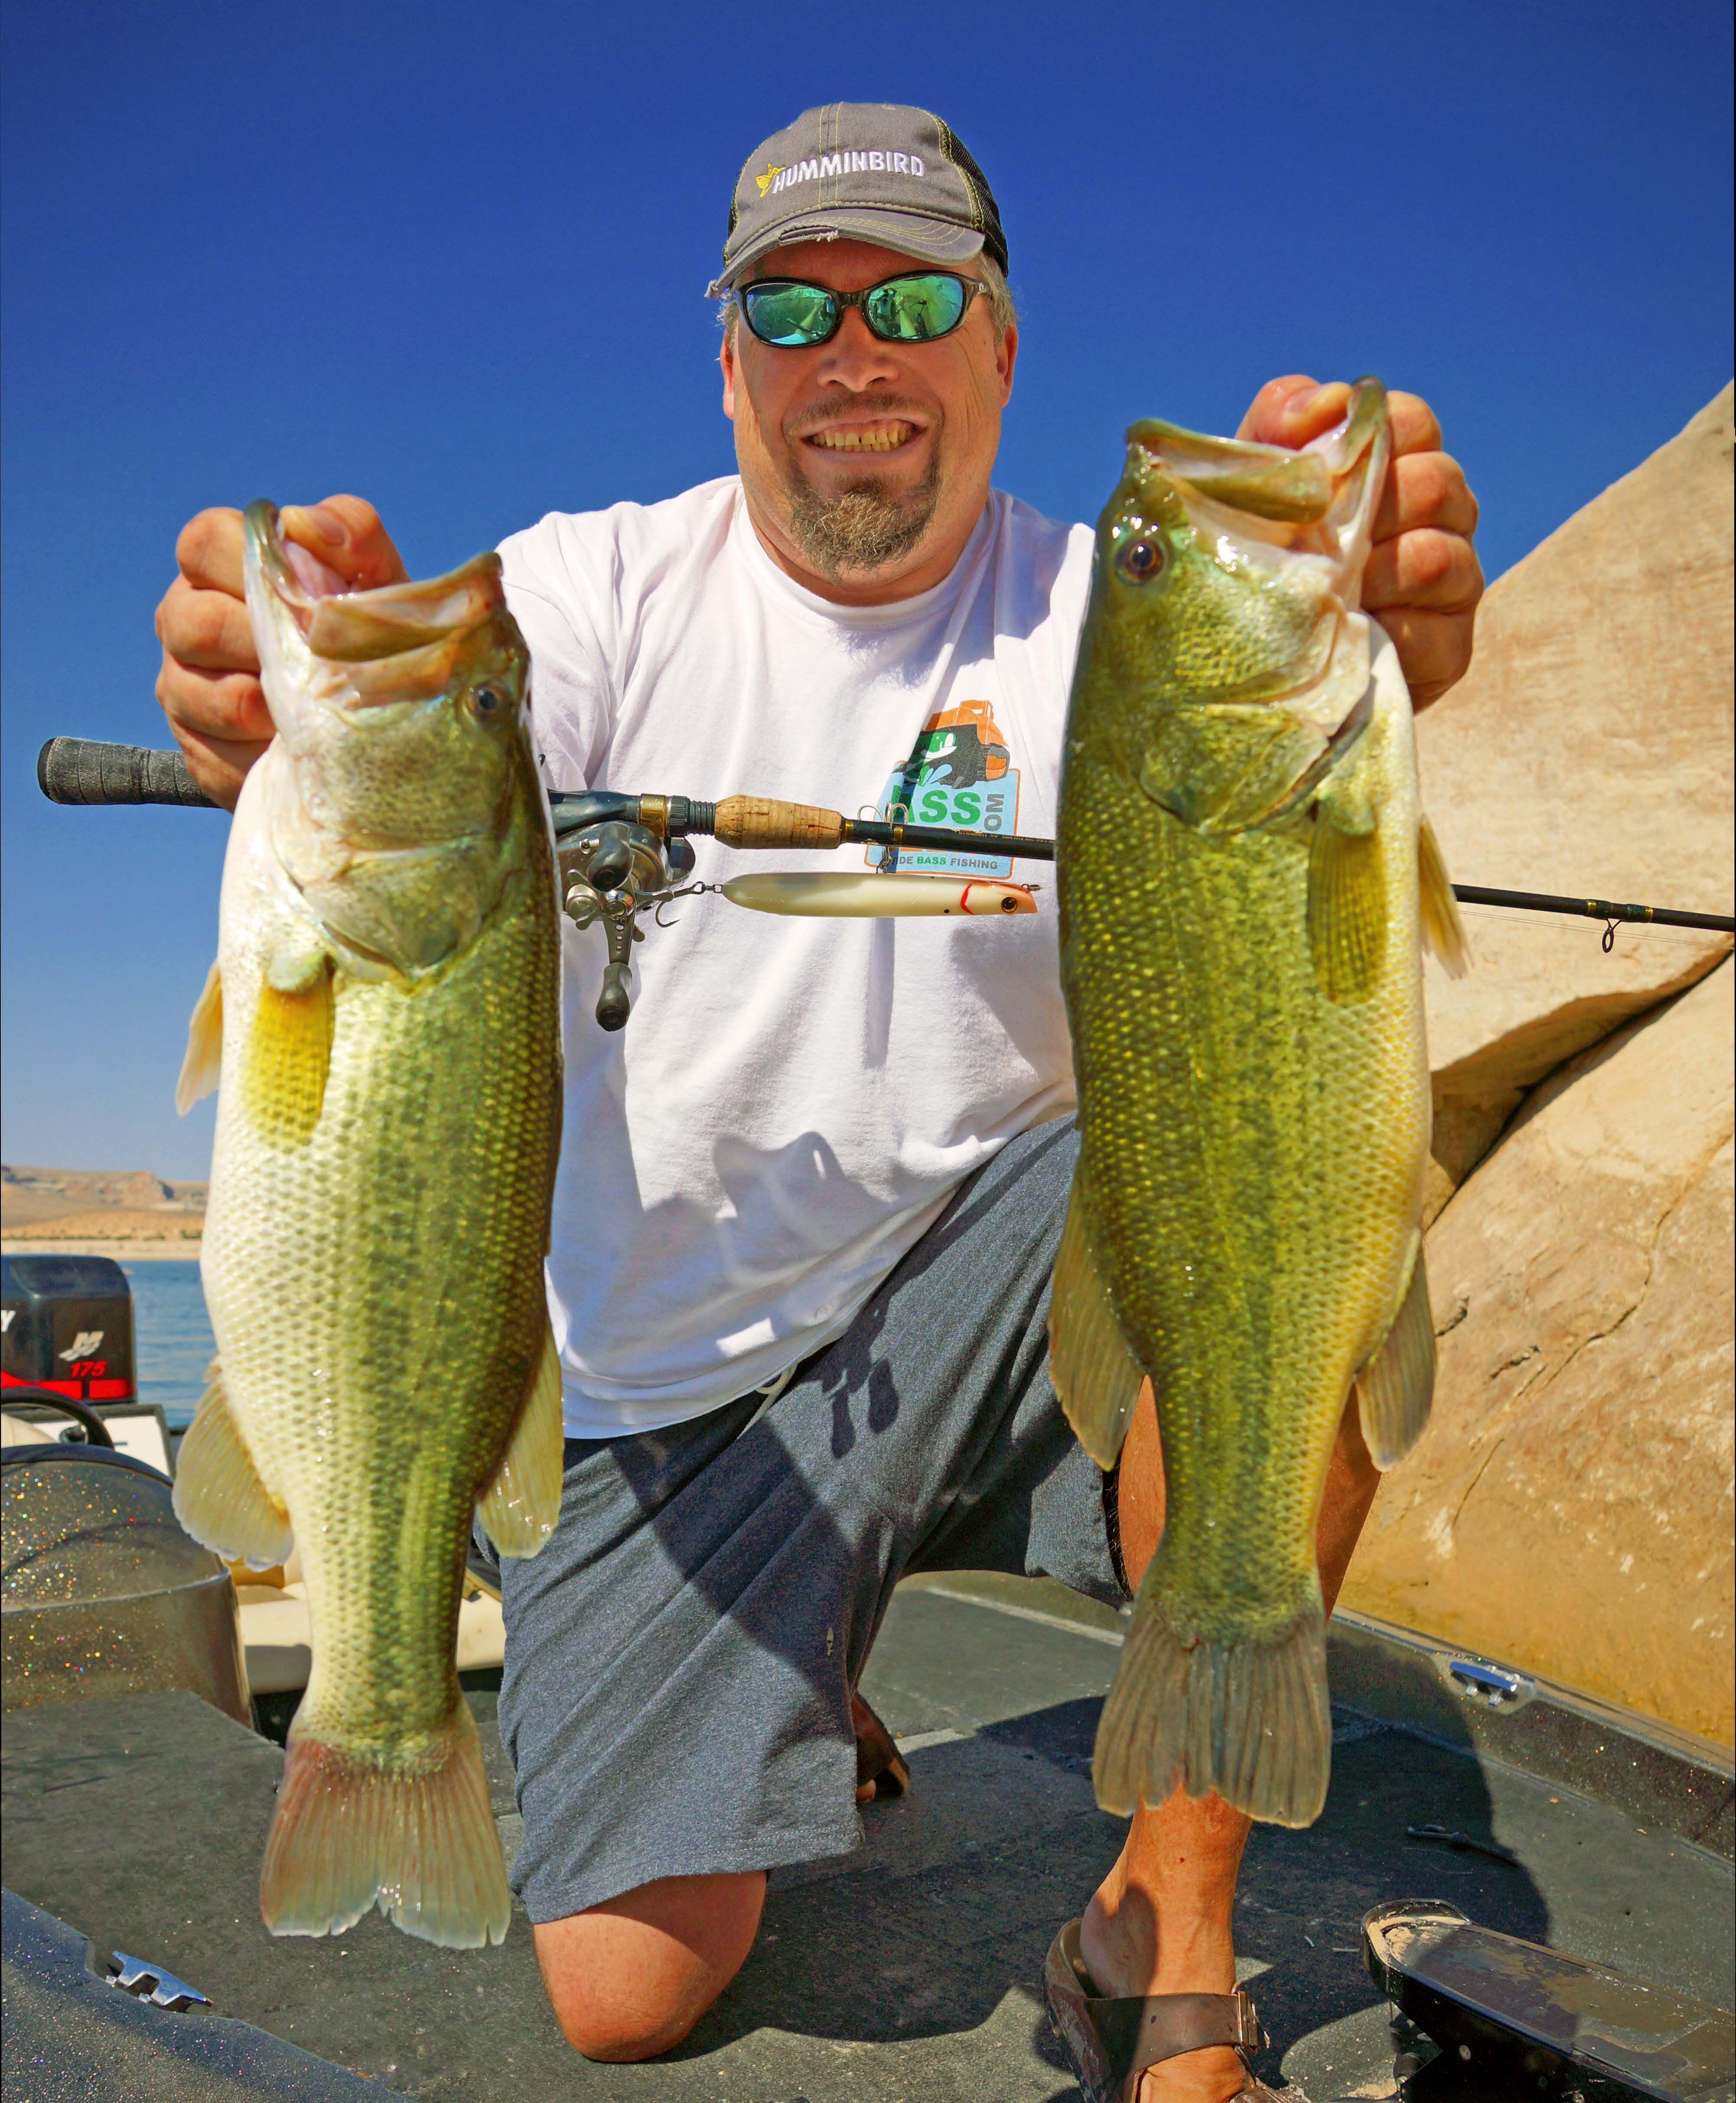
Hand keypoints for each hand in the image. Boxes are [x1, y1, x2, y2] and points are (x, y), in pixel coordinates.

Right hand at [154, 496, 407, 807]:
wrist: (380, 728)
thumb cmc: (370, 637)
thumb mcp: (378, 583)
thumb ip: (353, 536)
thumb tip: (305, 523)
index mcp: (223, 564)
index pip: (205, 541)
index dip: (251, 565)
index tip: (307, 597)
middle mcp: (187, 617)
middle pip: (193, 620)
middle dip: (259, 646)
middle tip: (314, 664)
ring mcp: (180, 682)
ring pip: (191, 689)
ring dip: (259, 705)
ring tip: (307, 710)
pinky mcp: (193, 746)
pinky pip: (211, 751)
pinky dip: (261, 753)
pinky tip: (293, 747)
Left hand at [1238, 377, 1482, 708]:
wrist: (1252, 663)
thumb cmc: (1261, 562)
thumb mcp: (1254, 491)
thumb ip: (1278, 427)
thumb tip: (1326, 403)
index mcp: (1399, 465)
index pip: (1414, 422)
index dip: (1373, 435)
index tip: (1319, 466)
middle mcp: (1441, 516)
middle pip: (1436, 483)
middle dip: (1370, 508)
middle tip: (1315, 541)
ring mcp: (1454, 582)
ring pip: (1439, 556)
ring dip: (1373, 574)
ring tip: (1326, 592)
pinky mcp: (1450, 648)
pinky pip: (1434, 632)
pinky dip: (1385, 633)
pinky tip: (1347, 637)